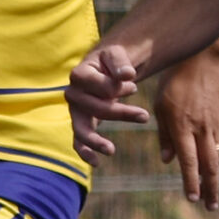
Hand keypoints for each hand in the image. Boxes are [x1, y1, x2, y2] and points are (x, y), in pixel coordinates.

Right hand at [67, 44, 148, 161]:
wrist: (105, 69)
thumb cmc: (112, 61)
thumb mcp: (117, 54)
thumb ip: (121, 62)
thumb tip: (127, 75)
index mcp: (79, 74)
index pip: (99, 86)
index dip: (117, 88)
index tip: (132, 85)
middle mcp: (73, 93)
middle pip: (95, 108)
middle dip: (121, 113)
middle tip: (145, 115)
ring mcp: (75, 111)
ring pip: (82, 129)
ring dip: (96, 141)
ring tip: (111, 150)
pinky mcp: (80, 123)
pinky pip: (78, 141)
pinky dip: (85, 152)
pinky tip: (96, 163)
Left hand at [151, 49, 218, 208]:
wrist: (203, 60)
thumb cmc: (174, 82)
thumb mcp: (161, 106)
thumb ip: (165, 135)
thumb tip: (168, 161)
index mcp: (183, 127)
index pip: (189, 162)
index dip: (192, 183)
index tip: (193, 199)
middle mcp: (202, 129)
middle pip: (210, 166)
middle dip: (211, 189)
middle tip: (211, 207)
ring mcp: (216, 125)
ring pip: (217, 157)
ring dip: (216, 177)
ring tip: (213, 193)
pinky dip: (218, 159)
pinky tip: (214, 168)